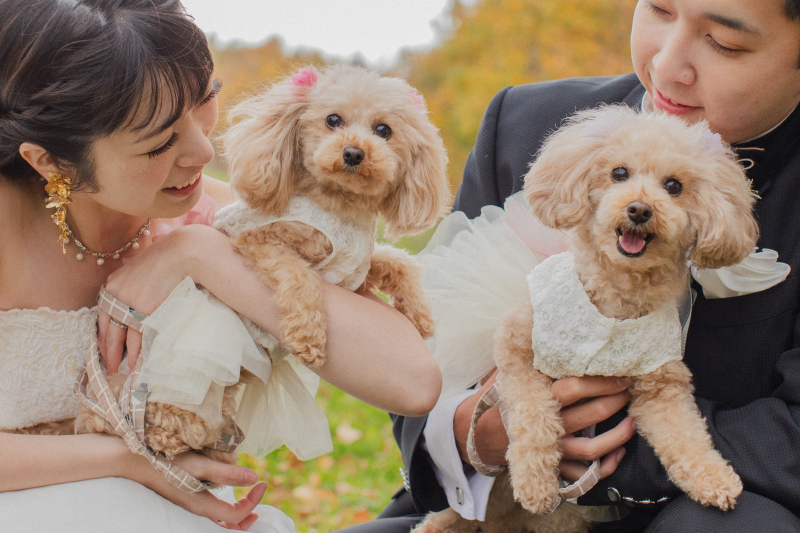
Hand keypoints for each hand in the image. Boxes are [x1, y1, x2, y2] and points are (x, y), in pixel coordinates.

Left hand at [98, 226, 200, 372]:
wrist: (181, 254)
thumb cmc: (167, 259)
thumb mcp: (142, 270)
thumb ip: (134, 285)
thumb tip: (136, 300)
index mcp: (112, 284)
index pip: (101, 316)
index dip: (102, 335)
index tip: (103, 348)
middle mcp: (115, 295)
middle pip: (106, 330)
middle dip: (107, 351)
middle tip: (109, 366)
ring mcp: (128, 305)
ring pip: (120, 338)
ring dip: (121, 356)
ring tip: (122, 370)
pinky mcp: (144, 312)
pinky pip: (137, 338)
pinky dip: (137, 353)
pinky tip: (137, 363)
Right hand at [122, 446, 265, 528]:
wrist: (132, 459)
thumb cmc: (167, 461)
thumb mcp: (200, 466)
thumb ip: (227, 473)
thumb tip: (254, 478)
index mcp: (202, 506)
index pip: (236, 515)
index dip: (253, 502)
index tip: (263, 482)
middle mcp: (195, 510)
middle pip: (226, 524)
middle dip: (246, 516)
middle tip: (258, 499)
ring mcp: (187, 505)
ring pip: (215, 519)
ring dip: (234, 513)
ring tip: (247, 501)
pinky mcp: (181, 496)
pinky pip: (206, 509)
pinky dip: (220, 507)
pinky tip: (222, 490)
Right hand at [454, 372, 634, 480]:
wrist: (480, 434)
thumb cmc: (503, 397)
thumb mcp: (509, 374)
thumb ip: (528, 357)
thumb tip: (546, 326)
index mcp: (537, 398)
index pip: (574, 387)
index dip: (600, 381)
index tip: (619, 374)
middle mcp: (547, 425)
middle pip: (590, 414)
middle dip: (615, 400)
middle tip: (627, 390)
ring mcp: (552, 449)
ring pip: (592, 448)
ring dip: (618, 436)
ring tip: (632, 422)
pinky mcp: (555, 468)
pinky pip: (587, 474)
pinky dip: (606, 466)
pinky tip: (618, 453)